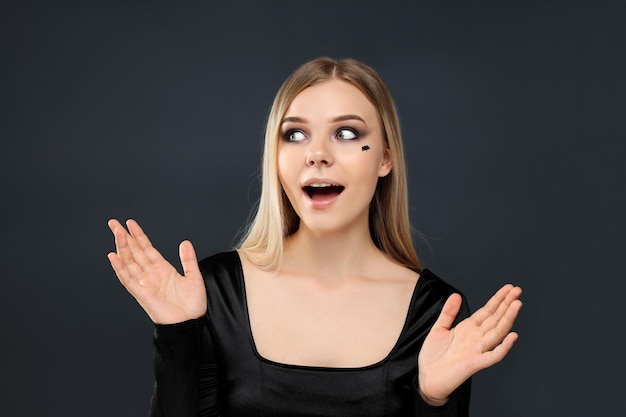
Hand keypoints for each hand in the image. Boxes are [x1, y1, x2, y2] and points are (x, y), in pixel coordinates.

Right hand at [107, 219, 206, 323]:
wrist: (190, 323)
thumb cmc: (192, 305)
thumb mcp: (194, 276)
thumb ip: (188, 259)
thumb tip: (185, 242)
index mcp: (163, 269)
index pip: (146, 248)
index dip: (138, 236)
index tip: (130, 223)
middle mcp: (151, 275)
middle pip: (134, 252)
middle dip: (124, 237)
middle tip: (113, 223)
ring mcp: (145, 283)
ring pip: (129, 262)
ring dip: (122, 247)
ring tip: (116, 233)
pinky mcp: (142, 294)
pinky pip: (128, 279)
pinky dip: (120, 268)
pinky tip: (113, 256)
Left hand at [417, 284, 522, 404]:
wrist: (427, 378)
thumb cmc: (433, 356)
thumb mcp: (439, 328)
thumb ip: (448, 312)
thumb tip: (456, 294)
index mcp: (468, 328)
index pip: (488, 311)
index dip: (498, 299)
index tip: (509, 288)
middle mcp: (476, 338)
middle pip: (496, 318)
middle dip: (507, 304)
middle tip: (518, 290)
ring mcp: (477, 350)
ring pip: (497, 333)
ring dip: (508, 319)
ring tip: (517, 305)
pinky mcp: (475, 364)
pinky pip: (493, 356)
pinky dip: (503, 347)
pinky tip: (512, 336)